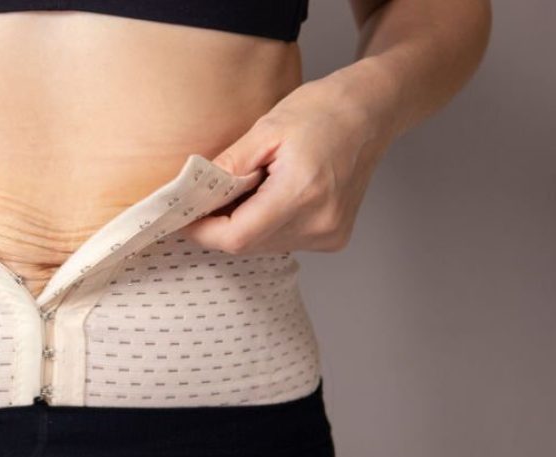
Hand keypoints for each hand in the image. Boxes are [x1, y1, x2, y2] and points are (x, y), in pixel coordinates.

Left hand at [179, 76, 387, 254]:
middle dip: (220, 226)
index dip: (204, 232)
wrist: (371, 112)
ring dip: (243, 226)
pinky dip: (266, 226)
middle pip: (249, 244)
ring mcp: (330, 233)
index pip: (238, 236)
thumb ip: (228, 166)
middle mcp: (320, 222)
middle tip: (208, 197)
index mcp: (302, 193)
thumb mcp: (266, 129)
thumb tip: (193, 191)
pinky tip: (270, 198)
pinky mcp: (334, 237)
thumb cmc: (323, 111)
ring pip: (264, 246)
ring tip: (247, 189)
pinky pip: (284, 242)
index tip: (184, 217)